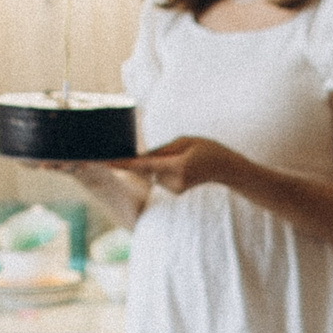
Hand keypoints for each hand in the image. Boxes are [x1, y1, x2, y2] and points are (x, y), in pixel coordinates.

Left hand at [111, 135, 240, 194]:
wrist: (226, 169)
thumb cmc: (206, 149)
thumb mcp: (185, 141)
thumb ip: (161, 149)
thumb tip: (141, 157)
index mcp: (177, 166)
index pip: (144, 165)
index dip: (123, 163)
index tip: (106, 162)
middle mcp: (174, 181)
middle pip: (148, 167)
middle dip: (151, 157)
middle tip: (177, 152)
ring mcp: (174, 189)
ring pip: (153, 172)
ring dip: (161, 163)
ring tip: (184, 159)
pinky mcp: (174, 191)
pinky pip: (160, 176)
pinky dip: (166, 169)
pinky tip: (184, 167)